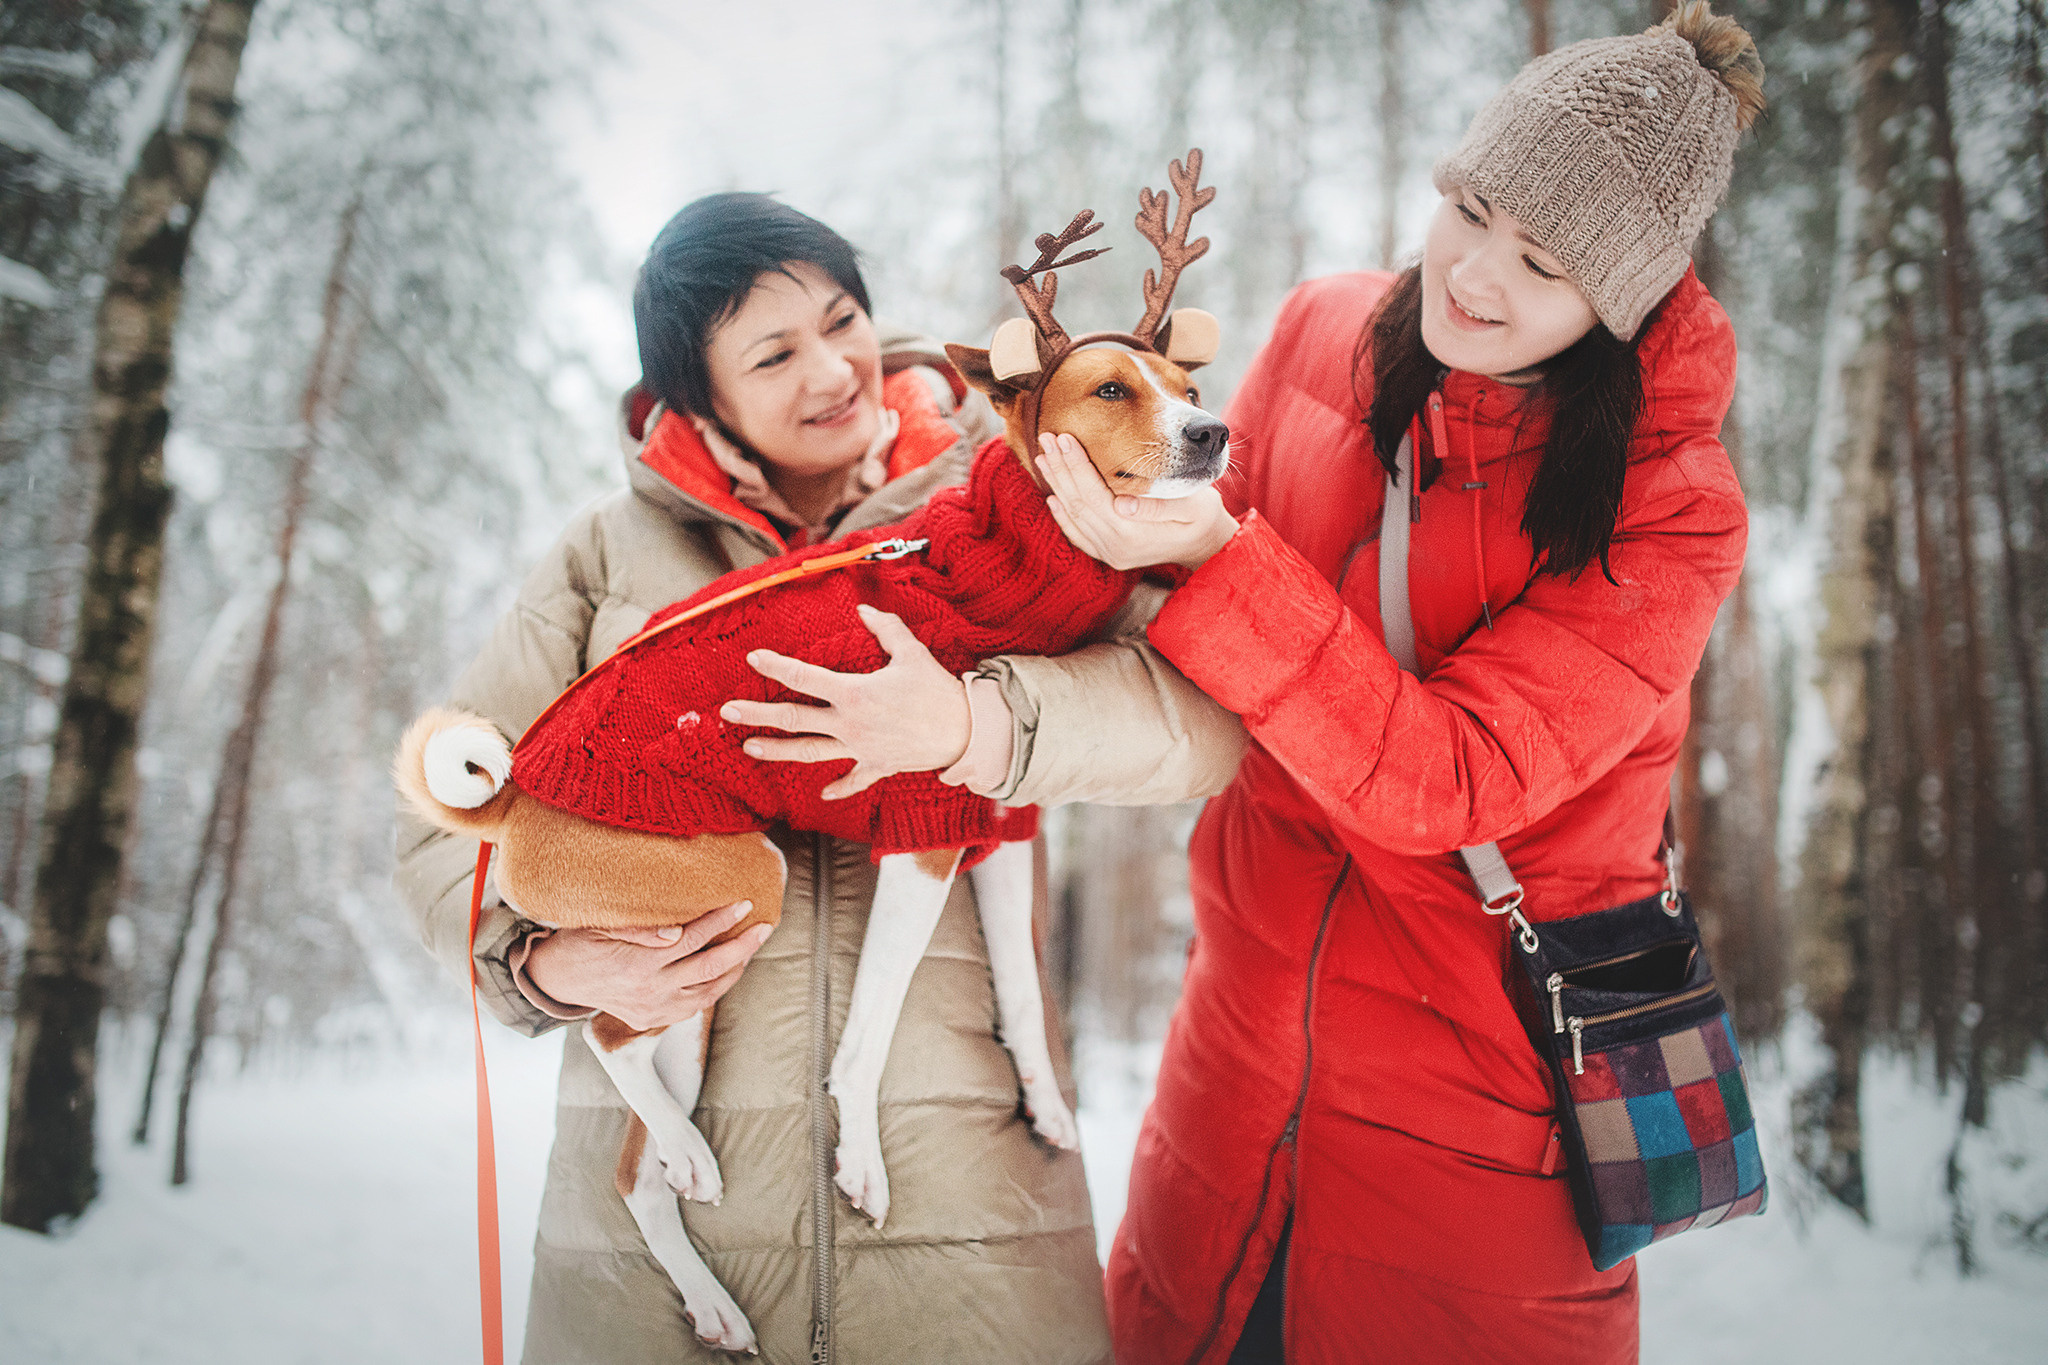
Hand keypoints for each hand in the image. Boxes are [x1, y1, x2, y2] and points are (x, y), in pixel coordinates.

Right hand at [524, 900, 770, 1030]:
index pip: (693, 940)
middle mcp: (650, 991)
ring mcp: (652, 1010)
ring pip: (708, 992)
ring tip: (751, 949)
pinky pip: (693, 1007)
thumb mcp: (601, 926)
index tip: (744, 904)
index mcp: (638, 964)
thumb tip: (677, 932)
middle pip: (710, 968)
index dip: (721, 921)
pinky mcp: (651, 1020)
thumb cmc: (580, 943)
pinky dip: (713, 990)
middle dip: (742, 947)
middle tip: (765, 927)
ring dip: (734, 971)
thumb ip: (639, 929)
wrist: (557, 979)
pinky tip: (725, 972)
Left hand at [722, 602, 969, 799]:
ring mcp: (859, 748)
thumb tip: (864, 608)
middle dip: (758, 714)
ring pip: (809, 751)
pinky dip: (838, 786)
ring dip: (778, 750)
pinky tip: (823, 792)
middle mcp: (849, 724)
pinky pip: (853, 779)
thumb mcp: (911, 652)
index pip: (804, 676)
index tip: (754, 659)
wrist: (964, 732)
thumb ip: (885, 628)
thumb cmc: (938, 690)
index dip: (776, 666)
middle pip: (794, 718)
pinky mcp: (876, 765)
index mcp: (853, 693)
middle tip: (728, 711)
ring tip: (750, 748)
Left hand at [1035, 432, 1238, 570]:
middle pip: (1077, 503)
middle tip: (1045, 437)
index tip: (1064, 437)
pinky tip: (1052, 496)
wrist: (1209, 547)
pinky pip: (1078, 534)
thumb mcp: (1194, 507)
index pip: (1093, 494)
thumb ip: (1160, 506)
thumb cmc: (1203, 518)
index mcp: (1132, 534)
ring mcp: (1110, 553)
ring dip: (1057, 484)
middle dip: (1061, 468)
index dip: (1076, 464)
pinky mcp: (1109, 554)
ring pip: (1073, 516)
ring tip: (1043, 457)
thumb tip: (1123, 504)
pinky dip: (1062, 515)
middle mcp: (1115, 547)